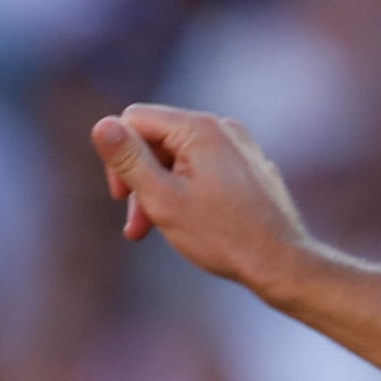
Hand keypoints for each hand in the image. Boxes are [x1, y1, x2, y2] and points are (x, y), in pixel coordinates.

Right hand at [91, 104, 312, 293]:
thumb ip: (129, 160)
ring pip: (179, 155)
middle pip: (156, 138)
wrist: (280, 261)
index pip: (134, 120)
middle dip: (139, 178)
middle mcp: (222, 126)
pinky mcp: (248, 163)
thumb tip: (100, 125)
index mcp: (199, 129)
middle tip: (135, 226)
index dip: (118, 157)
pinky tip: (187, 221)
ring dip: (159, 188)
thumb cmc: (221, 235)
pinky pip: (203, 165)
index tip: (121, 198)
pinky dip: (185, 189)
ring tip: (155, 229)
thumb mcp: (162, 198)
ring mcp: (238, 144)